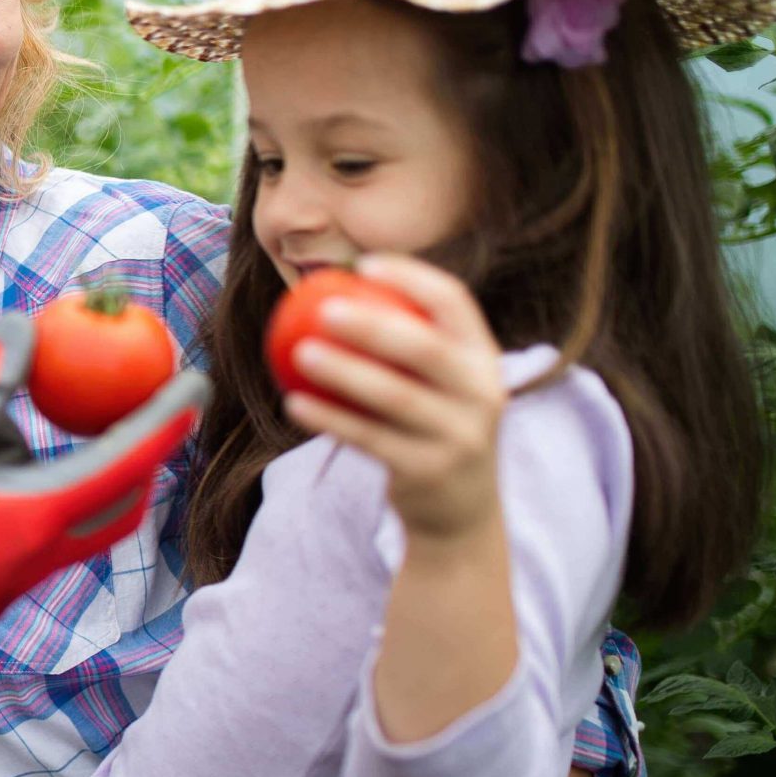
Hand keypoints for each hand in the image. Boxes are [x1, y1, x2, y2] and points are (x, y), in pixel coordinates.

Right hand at [0, 321, 205, 702]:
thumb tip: (24, 328)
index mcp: (28, 523)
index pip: (122, 466)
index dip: (164, 421)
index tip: (194, 383)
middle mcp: (27, 568)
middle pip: (107, 511)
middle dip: (132, 461)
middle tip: (136, 411)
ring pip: (53, 528)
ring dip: (54, 478)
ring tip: (6, 431)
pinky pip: (11, 547)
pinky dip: (11, 505)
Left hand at [281, 256, 504, 543]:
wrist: (460, 511)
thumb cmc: (430, 425)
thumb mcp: (437, 383)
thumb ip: (403, 341)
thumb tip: (331, 286)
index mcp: (483, 358)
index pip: (454, 301)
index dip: (411, 276)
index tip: (362, 265)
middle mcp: (482, 392)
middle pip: (425, 348)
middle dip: (374, 324)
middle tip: (322, 309)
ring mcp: (460, 434)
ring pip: (395, 396)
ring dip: (343, 372)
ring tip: (299, 352)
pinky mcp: (431, 471)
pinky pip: (370, 439)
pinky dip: (330, 419)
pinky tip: (292, 403)